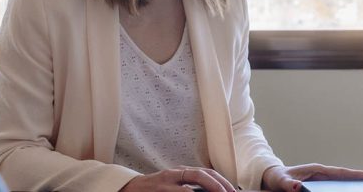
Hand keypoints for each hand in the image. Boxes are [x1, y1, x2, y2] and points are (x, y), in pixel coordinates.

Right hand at [120, 166, 236, 191]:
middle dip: (218, 184)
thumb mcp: (173, 184)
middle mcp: (176, 174)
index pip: (206, 172)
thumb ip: (189, 186)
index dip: (221, 181)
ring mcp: (167, 182)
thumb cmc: (155, 189)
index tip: (232, 191)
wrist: (130, 189)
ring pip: (191, 183)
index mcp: (182, 172)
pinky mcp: (160, 190)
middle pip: (201, 174)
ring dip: (208, 188)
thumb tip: (211, 190)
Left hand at [261, 164, 362, 191]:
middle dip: (358, 181)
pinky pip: (333, 189)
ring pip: (340, 184)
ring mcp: (320, 180)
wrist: (271, 179)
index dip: (354, 174)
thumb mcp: (279, 181)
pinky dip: (342, 191)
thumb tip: (295, 187)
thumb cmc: (276, 178)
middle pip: (344, 178)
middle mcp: (320, 174)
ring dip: (351, 187)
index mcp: (315, 170)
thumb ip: (286, 184)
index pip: (339, 173)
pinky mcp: (317, 187)